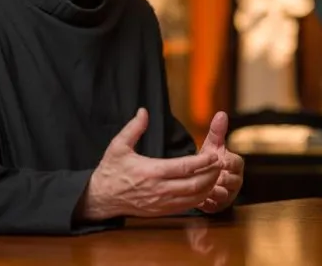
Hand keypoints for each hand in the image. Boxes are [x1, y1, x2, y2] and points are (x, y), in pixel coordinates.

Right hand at [80, 108, 221, 219]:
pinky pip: (186, 206)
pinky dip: (198, 198)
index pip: (186, 167)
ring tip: (215, 175)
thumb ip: (133, 128)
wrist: (101, 198)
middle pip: (195, 184)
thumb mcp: (118, 146)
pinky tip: (203, 189)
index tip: (214, 154)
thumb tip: (143, 111)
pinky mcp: (161, 211)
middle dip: (212, 174)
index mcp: (152, 171)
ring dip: (208, 187)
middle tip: (220, 164)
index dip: (203, 161)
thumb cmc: (111, 170)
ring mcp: (162, 202)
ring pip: (194, 198)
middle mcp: (160, 189)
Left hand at [196, 111, 243, 213]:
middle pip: (233, 181)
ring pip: (224, 195)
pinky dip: (207, 203)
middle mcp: (234, 181)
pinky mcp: (218, 206)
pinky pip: (214, 206)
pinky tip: (199, 199)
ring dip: (216, 192)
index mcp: (235, 165)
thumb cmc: (210, 160)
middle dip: (223, 179)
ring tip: (208, 189)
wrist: (203, 177)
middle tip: (214, 177)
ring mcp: (227, 194)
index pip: (237, 163)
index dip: (230, 162)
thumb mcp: (213, 145)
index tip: (221, 160)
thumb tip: (221, 113)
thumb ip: (217, 132)